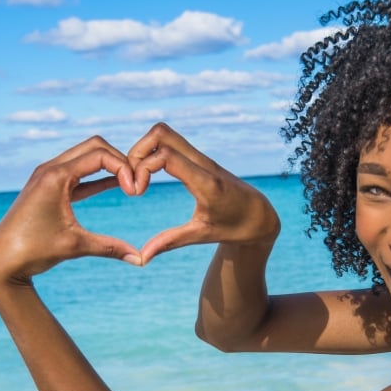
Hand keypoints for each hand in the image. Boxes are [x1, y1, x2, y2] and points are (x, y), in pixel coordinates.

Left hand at [0, 137, 139, 289]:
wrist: (2, 261)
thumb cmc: (34, 251)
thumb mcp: (76, 247)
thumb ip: (110, 248)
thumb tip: (141, 260)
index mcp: (56, 176)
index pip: (99, 155)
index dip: (124, 169)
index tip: (136, 192)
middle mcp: (50, 169)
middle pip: (94, 147)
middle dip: (119, 160)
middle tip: (137, 182)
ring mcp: (47, 176)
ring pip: (86, 157)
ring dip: (109, 166)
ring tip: (130, 183)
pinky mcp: (48, 187)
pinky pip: (78, 173)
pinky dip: (97, 177)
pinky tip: (116, 185)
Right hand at [128, 123, 279, 264]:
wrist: (259, 215)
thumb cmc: (234, 227)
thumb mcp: (201, 235)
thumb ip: (170, 242)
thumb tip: (142, 258)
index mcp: (205, 182)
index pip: (165, 156)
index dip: (143, 168)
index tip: (137, 193)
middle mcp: (203, 163)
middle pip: (161, 133)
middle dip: (137, 152)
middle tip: (132, 178)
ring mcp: (201, 157)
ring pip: (164, 133)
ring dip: (143, 150)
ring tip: (138, 177)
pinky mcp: (199, 158)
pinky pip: (170, 142)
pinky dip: (153, 152)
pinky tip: (149, 175)